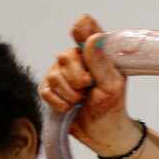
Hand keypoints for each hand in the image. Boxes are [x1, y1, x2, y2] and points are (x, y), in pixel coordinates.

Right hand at [39, 14, 142, 157]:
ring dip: (71, 94)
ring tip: (82, 100)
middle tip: (89, 87)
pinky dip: (59, 102)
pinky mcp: (49, 88)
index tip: (82, 40)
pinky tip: (70, 107)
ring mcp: (60, 72)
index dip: (81, 29)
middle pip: (65, 56)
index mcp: (95, 52)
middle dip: (78, 78)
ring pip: (54, 76)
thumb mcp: (112, 84)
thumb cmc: (112, 105)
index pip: (85, 27)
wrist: (103, 131)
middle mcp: (75, 58)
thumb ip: (100, 61)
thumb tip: (93, 38)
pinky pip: (45, 91)